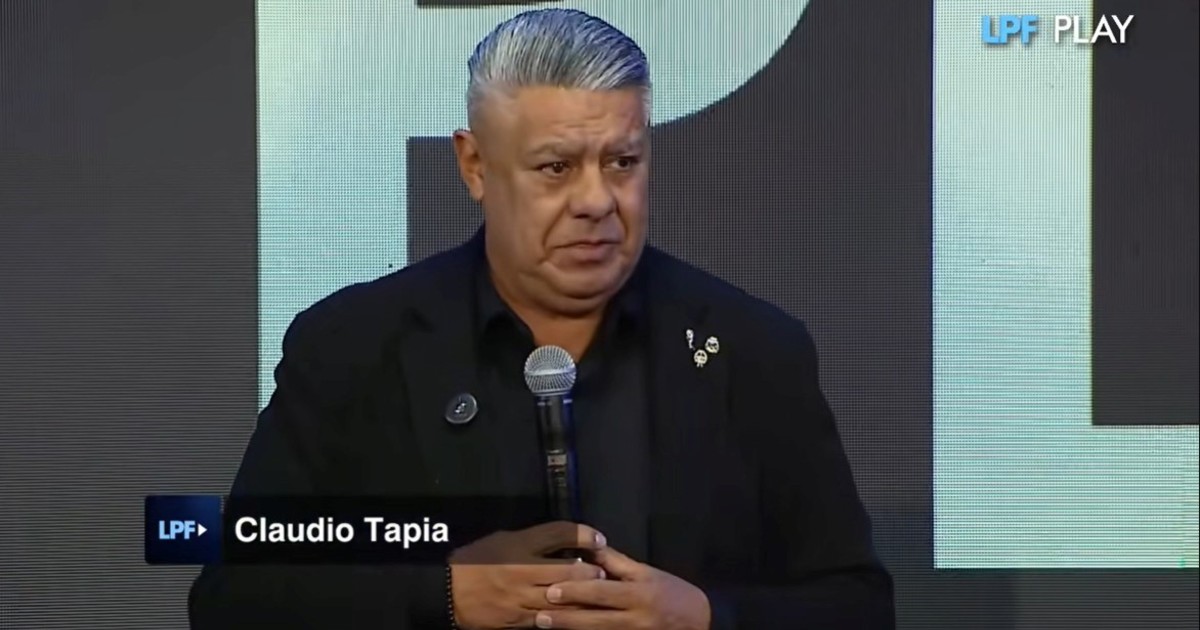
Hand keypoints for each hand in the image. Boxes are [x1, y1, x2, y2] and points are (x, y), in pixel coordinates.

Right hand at [448, 521, 608, 629]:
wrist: (446, 593)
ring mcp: (522, 600)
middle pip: (568, 571)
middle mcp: (523, 573)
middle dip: (592, 572)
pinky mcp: (518, 622)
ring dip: (584, 597)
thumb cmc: (476, 560)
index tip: (599, 540)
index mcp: (519, 548)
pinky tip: (575, 614)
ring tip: (596, 595)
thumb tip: (569, 540)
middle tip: (604, 572)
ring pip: (564, 600)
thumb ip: (535, 540)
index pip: (559, 535)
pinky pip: (548, 621)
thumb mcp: (504, 539)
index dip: (583, 536)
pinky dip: (564, 617)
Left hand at [534, 547, 711, 629]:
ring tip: (545, 626)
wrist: (700, 622)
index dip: (576, 591)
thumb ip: (617, 562)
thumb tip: (589, 547)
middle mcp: (635, 617)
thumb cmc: (671, 592)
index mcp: (638, 593)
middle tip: (538, 615)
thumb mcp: (646, 572)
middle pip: (595, 619)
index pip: (602, 592)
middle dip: (566, 617)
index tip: (551, 590)